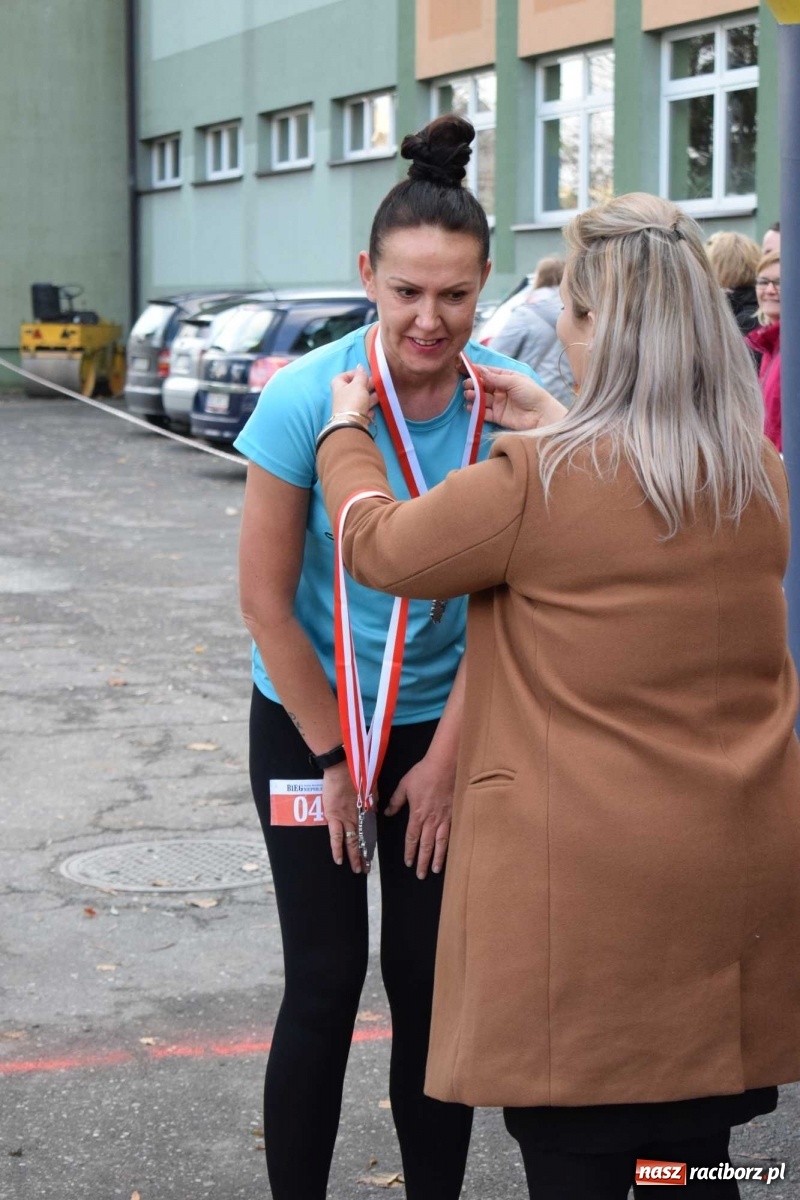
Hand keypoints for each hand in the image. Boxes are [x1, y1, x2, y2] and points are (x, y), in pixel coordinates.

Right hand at [322, 760, 364, 873]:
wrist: (343, 766)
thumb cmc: (356, 772)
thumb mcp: (370, 786)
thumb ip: (373, 800)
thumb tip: (375, 810)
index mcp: (366, 810)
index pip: (369, 832)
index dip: (370, 844)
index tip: (372, 855)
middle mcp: (358, 817)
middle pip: (362, 840)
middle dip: (364, 855)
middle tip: (366, 869)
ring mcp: (346, 818)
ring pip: (351, 841)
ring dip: (354, 856)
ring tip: (357, 869)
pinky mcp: (334, 816)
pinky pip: (336, 836)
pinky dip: (337, 849)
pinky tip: (340, 860)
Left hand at [330, 365, 377, 420]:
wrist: (351, 425)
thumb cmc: (353, 401)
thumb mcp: (358, 384)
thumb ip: (361, 375)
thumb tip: (360, 366)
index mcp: (339, 386)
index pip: (343, 376)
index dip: (353, 374)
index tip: (364, 374)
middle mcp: (342, 397)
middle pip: (354, 388)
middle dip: (365, 385)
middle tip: (376, 383)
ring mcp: (348, 409)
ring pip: (360, 400)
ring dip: (369, 397)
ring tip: (380, 395)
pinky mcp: (355, 418)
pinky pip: (362, 412)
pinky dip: (368, 410)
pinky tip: (373, 410)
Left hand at [385, 753, 455, 878]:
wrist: (445, 765)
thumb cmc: (424, 773)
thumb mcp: (404, 785)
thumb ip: (395, 801)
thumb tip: (387, 813)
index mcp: (417, 814)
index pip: (412, 838)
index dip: (410, 852)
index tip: (408, 863)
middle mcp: (431, 820)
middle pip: (426, 845)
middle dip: (423, 861)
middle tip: (421, 875)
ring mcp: (445, 818)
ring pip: (440, 843)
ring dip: (437, 858)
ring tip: (436, 870)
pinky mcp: (454, 813)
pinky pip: (452, 833)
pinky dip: (450, 845)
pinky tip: (451, 852)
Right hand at [465, 365, 567, 430]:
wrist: (541, 416)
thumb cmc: (532, 394)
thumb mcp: (514, 381)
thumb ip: (496, 378)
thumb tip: (480, 371)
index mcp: (507, 378)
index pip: (488, 372)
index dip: (476, 370)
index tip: (462, 368)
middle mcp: (501, 389)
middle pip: (483, 385)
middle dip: (473, 384)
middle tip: (467, 384)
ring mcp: (499, 403)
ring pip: (482, 398)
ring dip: (473, 396)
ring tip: (469, 395)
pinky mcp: (498, 416)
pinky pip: (484, 412)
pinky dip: (476, 409)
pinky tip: (470, 406)